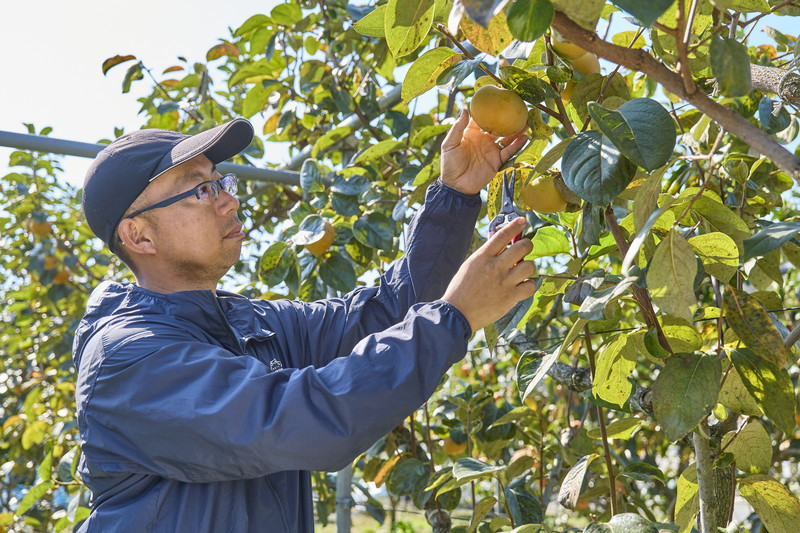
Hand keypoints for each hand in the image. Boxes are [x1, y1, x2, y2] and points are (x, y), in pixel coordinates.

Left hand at [439, 110, 527, 194]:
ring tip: (527, 121)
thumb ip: (457, 128)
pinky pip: (509, 152)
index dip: (490, 108)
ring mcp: (491, 150)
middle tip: (518, 107)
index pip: (483, 117)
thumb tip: (465, 109)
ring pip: (507, 137)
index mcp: (472, 132)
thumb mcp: (450, 144)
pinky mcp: (497, 161)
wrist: (456, 186)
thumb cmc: (449, 164)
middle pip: (499, 126)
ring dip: (517, 130)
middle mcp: (484, 139)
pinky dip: (517, 145)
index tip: (499, 97)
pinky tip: (525, 137)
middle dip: (508, 117)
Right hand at [442, 218, 535, 332]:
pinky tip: (521, 287)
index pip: (502, 235)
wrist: (457, 313)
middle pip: (522, 247)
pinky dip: (528, 285)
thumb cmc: (460, 290)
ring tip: (521, 271)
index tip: (522, 220)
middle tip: (524, 249)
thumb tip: (500, 246)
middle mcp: (495, 267)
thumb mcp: (469, 266)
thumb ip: (485, 256)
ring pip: (530, 266)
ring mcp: (504, 282)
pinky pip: (530, 286)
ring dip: (528, 267)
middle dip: (527, 245)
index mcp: (482, 257)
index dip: (515, 225)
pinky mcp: (510, 297)